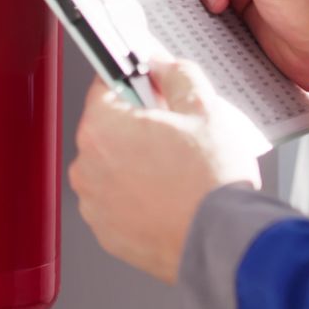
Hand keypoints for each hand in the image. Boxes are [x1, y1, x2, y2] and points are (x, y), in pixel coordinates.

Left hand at [69, 60, 262, 284]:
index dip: (134, 82)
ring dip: (136, 162)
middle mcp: (88, 166)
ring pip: (112, 166)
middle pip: (108, 128)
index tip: (149, 86)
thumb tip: (164, 65)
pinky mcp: (106, 233)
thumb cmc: (210, 183)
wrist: (221, 243)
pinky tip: (169, 196)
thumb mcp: (204, 108)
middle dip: (138, 125)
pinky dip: (137, 197)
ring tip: (177, 170)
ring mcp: (94, 204)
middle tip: (175, 133)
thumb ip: (178, 74)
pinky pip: (117, 201)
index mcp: (102, 127)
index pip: (106, 85)